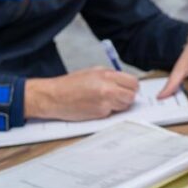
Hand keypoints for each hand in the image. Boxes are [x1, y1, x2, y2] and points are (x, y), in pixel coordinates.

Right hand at [24, 67, 138, 120]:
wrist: (54, 97)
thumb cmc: (70, 85)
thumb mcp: (93, 73)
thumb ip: (110, 77)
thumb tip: (125, 83)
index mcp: (106, 75)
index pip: (133, 82)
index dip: (131, 87)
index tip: (128, 89)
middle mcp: (108, 88)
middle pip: (132, 96)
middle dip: (128, 97)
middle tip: (119, 96)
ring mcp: (105, 102)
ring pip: (124, 106)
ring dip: (119, 105)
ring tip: (105, 101)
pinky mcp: (100, 114)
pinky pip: (112, 113)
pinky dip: (108, 111)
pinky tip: (96, 106)